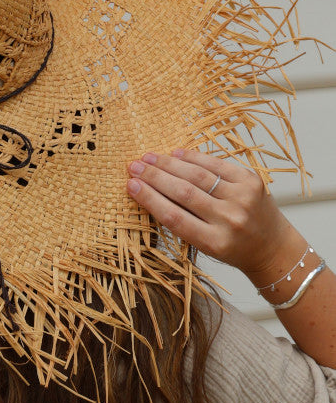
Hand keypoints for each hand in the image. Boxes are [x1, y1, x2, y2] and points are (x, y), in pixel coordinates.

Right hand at [125, 148, 290, 277]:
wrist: (272, 247)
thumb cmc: (232, 248)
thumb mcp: (205, 245)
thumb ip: (183, 221)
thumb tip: (150, 190)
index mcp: (214, 242)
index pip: (174, 217)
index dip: (150, 199)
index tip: (131, 185)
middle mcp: (230, 220)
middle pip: (184, 193)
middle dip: (154, 177)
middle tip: (133, 166)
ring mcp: (243, 198)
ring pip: (198, 175)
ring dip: (169, 164)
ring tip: (148, 158)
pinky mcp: (252, 181)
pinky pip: (217, 164)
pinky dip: (194, 157)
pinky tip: (175, 153)